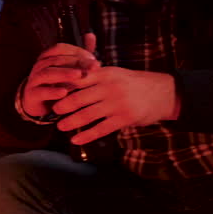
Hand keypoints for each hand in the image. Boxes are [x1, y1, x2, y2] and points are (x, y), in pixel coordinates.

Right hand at [20, 33, 99, 119]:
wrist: (39, 104)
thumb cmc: (56, 84)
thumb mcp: (69, 68)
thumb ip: (79, 54)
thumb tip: (91, 34)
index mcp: (47, 58)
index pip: (60, 48)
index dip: (77, 52)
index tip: (94, 60)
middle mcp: (39, 67)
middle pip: (56, 60)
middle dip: (76, 62)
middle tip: (94, 67)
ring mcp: (34, 80)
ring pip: (47, 73)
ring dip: (64, 73)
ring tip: (79, 75)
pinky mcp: (31, 95)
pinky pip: (40, 92)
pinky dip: (52, 92)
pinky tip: (64, 93)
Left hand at [53, 67, 180, 142]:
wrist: (163, 92)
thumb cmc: (133, 83)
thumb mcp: (113, 73)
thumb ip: (93, 76)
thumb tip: (67, 81)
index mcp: (104, 74)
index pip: (76, 80)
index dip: (61, 88)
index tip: (50, 94)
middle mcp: (109, 87)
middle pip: (77, 98)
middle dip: (62, 107)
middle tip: (52, 112)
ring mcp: (117, 104)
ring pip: (87, 115)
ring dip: (70, 122)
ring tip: (60, 127)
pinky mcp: (124, 118)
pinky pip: (101, 129)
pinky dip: (86, 135)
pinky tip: (76, 140)